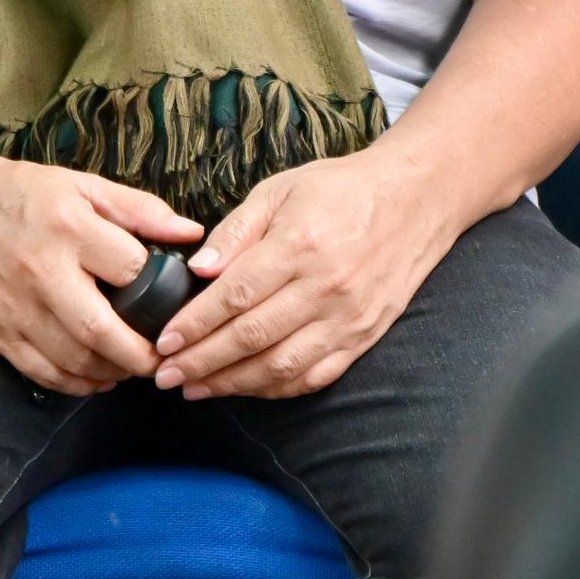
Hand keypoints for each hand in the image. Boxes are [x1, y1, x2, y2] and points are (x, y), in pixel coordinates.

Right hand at [0, 151, 203, 395]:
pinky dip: (76, 383)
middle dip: (142, 355)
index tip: (173, 301)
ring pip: (74, 360)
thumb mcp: (79, 185)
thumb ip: (138, 210)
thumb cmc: (14, 192)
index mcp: (68, 228)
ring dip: (112, 372)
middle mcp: (41, 272)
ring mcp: (14, 307)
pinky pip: (43, 372)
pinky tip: (97, 377)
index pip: (132, 272)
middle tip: (165, 357)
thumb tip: (192, 234)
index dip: (160, 289)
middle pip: (103, 330)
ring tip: (132, 365)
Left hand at [153, 148, 464, 400]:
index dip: (194, 324)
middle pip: (252, 337)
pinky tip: (245, 388)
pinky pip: (315, 375)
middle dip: (201, 362)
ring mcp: (349, 317)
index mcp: (301, 245)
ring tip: (195, 389)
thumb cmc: (341, 190)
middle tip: (164, 375)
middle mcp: (327, 287)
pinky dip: (276, 389)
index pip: (235, 296)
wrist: (415, 199)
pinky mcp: (365, 336)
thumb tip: (198, 269)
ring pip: (281, 366)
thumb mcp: (280, 190)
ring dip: (232, 383)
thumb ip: (236, 231)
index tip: (163, 342)